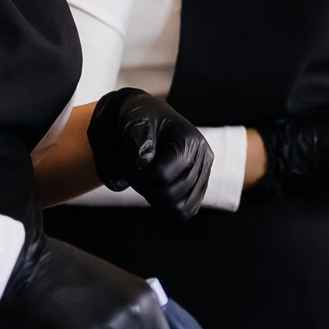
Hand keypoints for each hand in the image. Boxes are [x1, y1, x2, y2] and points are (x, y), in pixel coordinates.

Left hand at [87, 88, 213, 219]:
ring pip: (179, 209)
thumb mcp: (134, 122)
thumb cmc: (138, 119)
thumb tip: (144, 162)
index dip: (136, 176)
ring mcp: (204, 174)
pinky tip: (152, 188)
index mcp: (189, 140)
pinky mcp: (199, 187)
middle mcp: (203, 158)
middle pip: (170, 195)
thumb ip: (138, 140)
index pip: (162, 176)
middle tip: (129, 170)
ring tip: (142, 179)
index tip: (123, 161)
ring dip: (153, 198)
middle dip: (142, 186)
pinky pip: (185, 211)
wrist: (145, 118)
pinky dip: (165, 206)